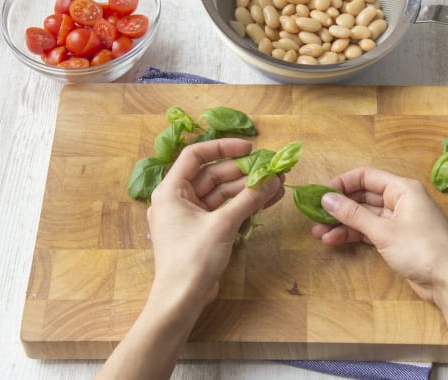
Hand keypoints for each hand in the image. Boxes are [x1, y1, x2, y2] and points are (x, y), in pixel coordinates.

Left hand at [147, 138, 283, 308]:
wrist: (181, 300)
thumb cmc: (192, 259)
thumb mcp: (223, 224)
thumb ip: (249, 199)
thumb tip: (273, 180)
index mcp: (170, 190)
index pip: (195, 156)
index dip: (222, 147)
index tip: (249, 148)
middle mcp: (177, 199)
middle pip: (213, 174)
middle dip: (243, 172)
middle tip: (271, 169)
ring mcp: (190, 216)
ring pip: (222, 193)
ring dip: (248, 189)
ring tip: (277, 184)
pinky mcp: (202, 231)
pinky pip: (224, 209)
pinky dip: (243, 205)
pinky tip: (268, 199)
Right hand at [312, 166, 447, 303]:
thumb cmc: (422, 250)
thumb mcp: (383, 231)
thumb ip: (353, 214)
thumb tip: (326, 198)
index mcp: (403, 189)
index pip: (367, 176)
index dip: (343, 183)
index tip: (321, 193)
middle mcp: (401, 200)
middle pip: (363, 196)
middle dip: (339, 206)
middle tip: (315, 215)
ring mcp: (398, 220)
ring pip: (364, 215)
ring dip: (342, 223)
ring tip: (318, 233)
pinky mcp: (396, 239)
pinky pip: (369, 230)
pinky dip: (353, 234)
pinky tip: (333, 240)